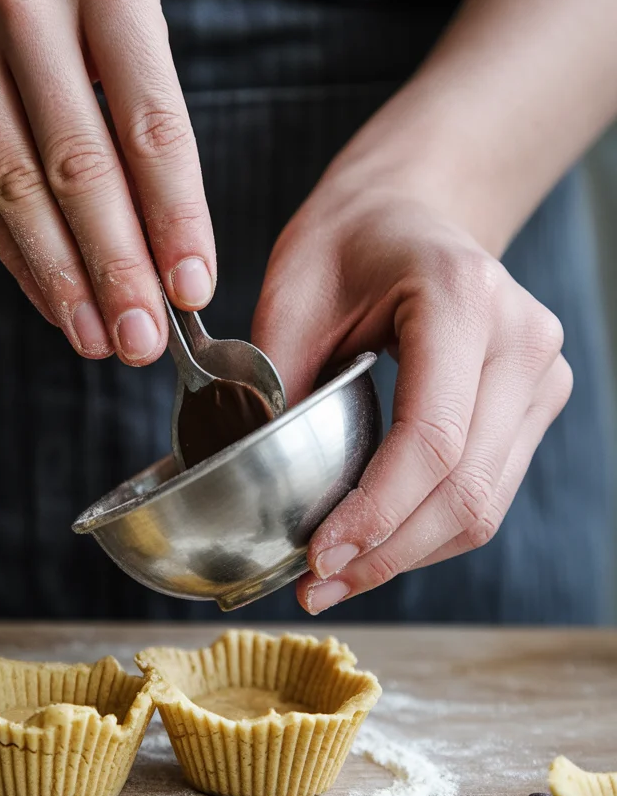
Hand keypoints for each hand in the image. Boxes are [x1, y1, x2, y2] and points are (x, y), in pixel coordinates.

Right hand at [0, 0, 214, 362]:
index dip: (175, 218)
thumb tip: (172, 270)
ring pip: (16, 187)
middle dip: (117, 267)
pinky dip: (17, 258)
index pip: (151, 124)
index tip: (192, 290)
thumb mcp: (126, 38)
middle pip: (78, 164)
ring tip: (99, 337)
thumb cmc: (68, 14)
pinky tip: (52, 300)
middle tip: (141, 340)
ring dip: (64, 279)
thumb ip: (147, 139)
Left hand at [252, 181, 571, 614]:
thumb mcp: (292, 290)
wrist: (412, 211)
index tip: (317, 556)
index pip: (432, 438)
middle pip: (466, 488)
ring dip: (407, 553)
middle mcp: (522, 339)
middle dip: (387, 551)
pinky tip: (375, 543)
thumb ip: (277, 383)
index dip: (376, 513)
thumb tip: (255, 484)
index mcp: (462, 297)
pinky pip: (487, 491)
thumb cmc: (349, 239)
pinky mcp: (534, 403)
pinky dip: (428, 530)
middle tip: (315, 584)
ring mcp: (540, 374)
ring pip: (485, 504)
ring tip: (335, 577)